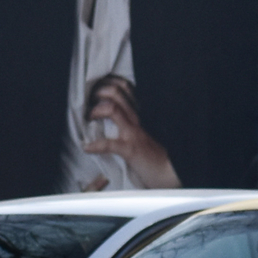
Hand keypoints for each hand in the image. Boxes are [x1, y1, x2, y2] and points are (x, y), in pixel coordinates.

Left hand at [81, 74, 178, 188]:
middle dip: (98, 92)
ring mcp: (134, 133)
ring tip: (88, 117)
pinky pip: (109, 144)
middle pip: (117, 92)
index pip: (125, 88)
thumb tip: (107, 122)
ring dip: (96, 110)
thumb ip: (128, 124)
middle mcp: (137, 119)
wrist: (169, 172)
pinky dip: (95, 145)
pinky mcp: (131, 149)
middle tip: (89, 102)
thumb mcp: (141, 133)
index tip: (96, 88)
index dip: (107, 84)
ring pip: (113, 109)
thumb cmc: (154, 155)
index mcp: (139, 114)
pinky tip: (87, 147)